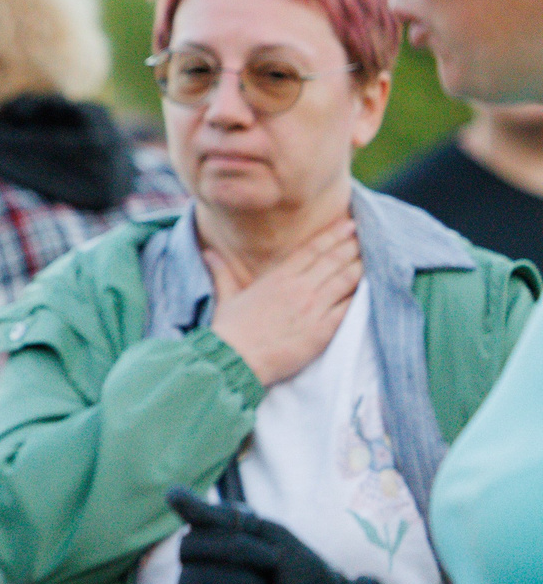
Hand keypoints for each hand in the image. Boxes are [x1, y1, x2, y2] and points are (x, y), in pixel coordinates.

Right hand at [206, 218, 358, 386]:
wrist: (235, 359)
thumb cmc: (229, 331)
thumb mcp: (225, 297)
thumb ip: (221, 272)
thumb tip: (208, 253)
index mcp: (278, 277)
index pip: (312, 249)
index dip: (333, 235)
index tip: (348, 224)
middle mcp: (299, 287)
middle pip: (334, 260)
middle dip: (352, 245)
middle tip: (367, 235)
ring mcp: (314, 307)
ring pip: (346, 279)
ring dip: (362, 265)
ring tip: (374, 256)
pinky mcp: (323, 329)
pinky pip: (350, 307)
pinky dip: (363, 295)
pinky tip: (374, 286)